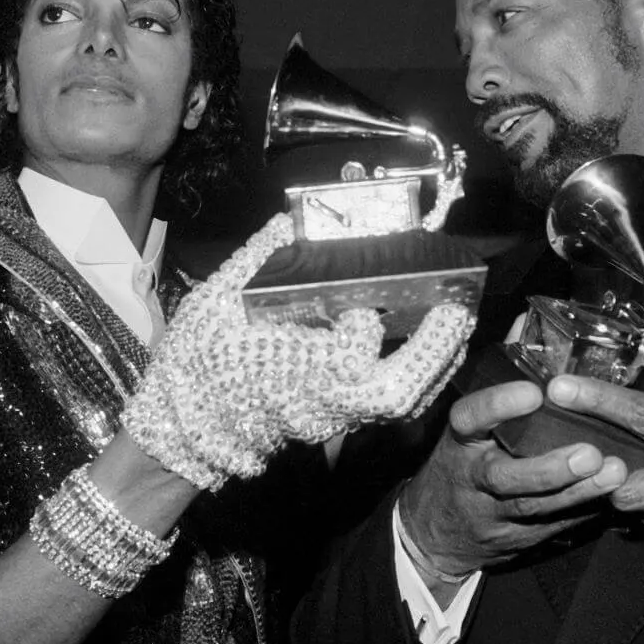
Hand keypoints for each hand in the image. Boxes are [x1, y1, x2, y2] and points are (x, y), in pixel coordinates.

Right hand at [120, 214, 475, 490]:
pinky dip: (423, 374)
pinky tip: (434, 341)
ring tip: (457, 315)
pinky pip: (396, 405)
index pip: (347, 347)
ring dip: (438, 359)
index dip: (365, 317)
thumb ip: (259, 256)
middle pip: (397, 387)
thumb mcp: (218, 298)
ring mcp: (337, 417)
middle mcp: (322, 400)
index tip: (368, 284)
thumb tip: (293, 217)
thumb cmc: (200, 361)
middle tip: (458, 303)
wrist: (185, 425)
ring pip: (405, 401)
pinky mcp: (342, 421)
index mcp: (290, 369)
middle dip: (435, 347)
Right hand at [400, 381, 627, 577]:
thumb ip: (501, 368)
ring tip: (614, 472)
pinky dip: (584, 511)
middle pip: (504, 477)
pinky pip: (553, 525)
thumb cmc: (462, 456)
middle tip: (589, 452)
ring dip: (577, 491)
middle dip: (547, 468)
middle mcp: (474, 477)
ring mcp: (496, 512)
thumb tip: (525, 320)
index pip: (470, 420)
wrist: (438, 529)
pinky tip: (612, 496)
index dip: (497, 406)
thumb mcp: (470, 416)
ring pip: (535, 506)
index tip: (533, 391)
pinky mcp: (519, 536)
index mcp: (461, 440)